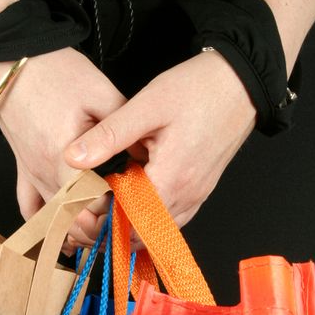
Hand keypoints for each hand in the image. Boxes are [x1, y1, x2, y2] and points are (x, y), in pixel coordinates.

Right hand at [0, 47, 125, 252]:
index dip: (117, 212)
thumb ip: (123, 129)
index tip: (135, 210)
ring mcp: (31, 175)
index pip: (95, 203)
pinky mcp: (23, 171)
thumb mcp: (101, 94)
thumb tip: (148, 155)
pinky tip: (64, 233)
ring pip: (54, 221)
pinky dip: (47, 224)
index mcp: (66, 157)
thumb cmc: (56, 73)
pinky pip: (29, 210)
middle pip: (74, 219)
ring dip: (78, 231)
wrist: (12, 60)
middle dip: (101, 229)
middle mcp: (46, 173)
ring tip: (102, 236)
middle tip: (125, 227)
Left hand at [64, 50, 256, 247]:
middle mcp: (187, 195)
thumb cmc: (198, 90)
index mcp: (171, 179)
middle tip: (91, 210)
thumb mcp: (146, 106)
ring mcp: (198, 195)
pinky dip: (153, 216)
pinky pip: (175, 216)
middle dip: (117, 226)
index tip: (83, 208)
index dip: (103, 219)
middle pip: (144, 231)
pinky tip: (138, 200)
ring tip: (110, 206)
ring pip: (160, 227)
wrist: (240, 83)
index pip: (129, 219)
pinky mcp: (202, 189)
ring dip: (135, 223)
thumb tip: (73, 158)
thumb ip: (109, 135)